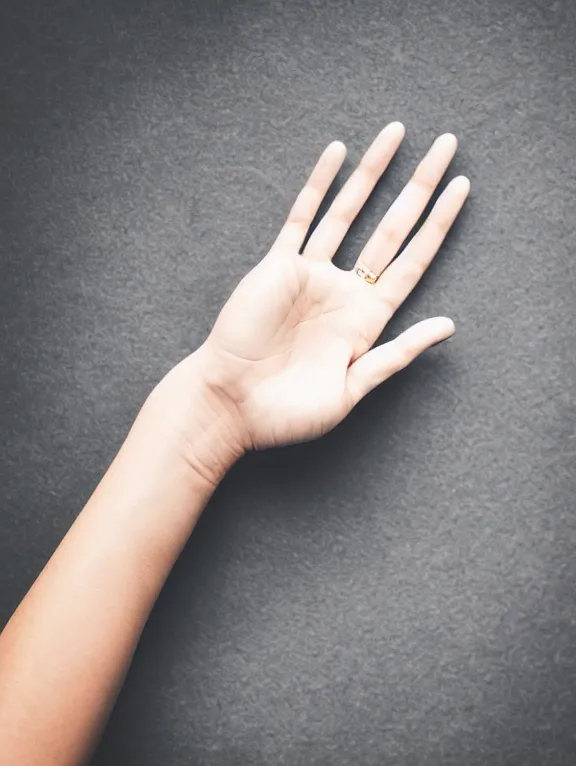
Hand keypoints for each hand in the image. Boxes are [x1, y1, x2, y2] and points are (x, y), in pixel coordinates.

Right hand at [168, 123, 468, 453]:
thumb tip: (448, 325)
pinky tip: (338, 152)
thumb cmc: (288, 412)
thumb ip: (396, 354)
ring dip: (373, 171)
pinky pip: (301, 217)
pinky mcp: (278, 265)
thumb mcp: (351, 390)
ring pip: (349, 210)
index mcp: (366, 320)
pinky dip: (318, 184)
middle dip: (420, 186)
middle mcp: (344, 290)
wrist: (231, 406)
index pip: (412, 261)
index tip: (462, 188)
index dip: (439, 225)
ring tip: (397, 131)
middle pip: (392, 227)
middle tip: (447, 144)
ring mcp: (311, 273)